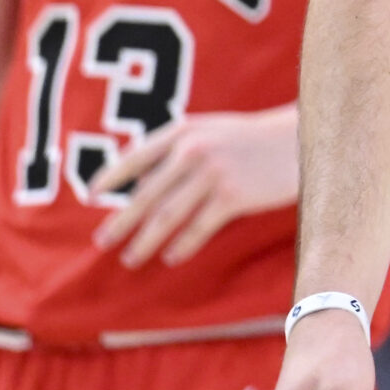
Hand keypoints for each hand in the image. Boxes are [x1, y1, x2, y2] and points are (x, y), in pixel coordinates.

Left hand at [92, 108, 298, 266]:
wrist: (298, 140)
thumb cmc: (252, 138)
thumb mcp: (212, 130)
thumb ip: (179, 147)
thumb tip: (141, 180)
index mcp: (184, 131)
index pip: (136, 156)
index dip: (111, 177)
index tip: (91, 196)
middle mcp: (192, 150)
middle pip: (146, 194)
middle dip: (121, 221)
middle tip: (101, 242)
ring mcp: (212, 173)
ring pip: (167, 216)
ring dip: (145, 241)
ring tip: (130, 259)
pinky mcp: (232, 196)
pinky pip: (198, 227)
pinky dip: (182, 245)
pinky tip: (170, 257)